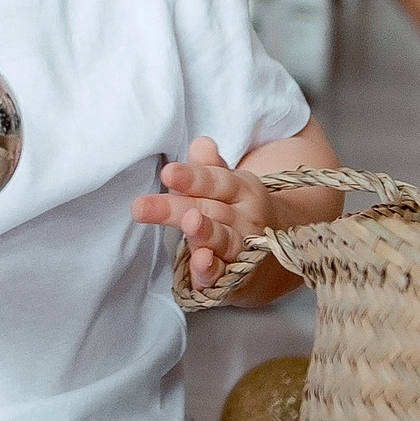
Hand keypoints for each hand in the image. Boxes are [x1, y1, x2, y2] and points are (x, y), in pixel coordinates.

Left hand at [131, 137, 273, 288]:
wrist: (277, 253)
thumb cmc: (236, 211)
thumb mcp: (228, 185)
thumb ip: (210, 167)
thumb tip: (201, 142)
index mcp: (241, 190)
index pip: (215, 181)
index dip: (191, 177)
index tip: (167, 172)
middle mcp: (245, 219)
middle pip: (208, 211)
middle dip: (175, 208)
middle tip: (142, 206)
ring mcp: (243, 250)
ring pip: (221, 240)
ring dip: (204, 234)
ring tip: (188, 224)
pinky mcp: (236, 278)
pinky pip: (223, 275)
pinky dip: (212, 271)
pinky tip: (200, 263)